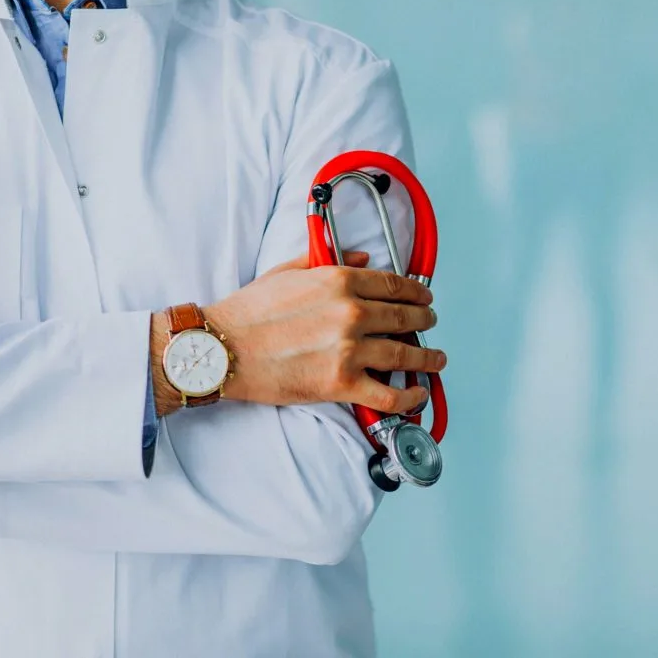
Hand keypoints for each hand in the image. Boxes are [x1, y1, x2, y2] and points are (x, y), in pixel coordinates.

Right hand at [163, 251, 444, 415]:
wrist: (222, 349)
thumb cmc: (249, 312)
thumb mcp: (289, 272)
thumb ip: (330, 262)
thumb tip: (364, 260)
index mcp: (339, 282)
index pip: (393, 285)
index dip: (416, 292)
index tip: (424, 297)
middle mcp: (351, 313)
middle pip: (406, 318)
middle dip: (425, 321)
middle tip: (430, 324)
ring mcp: (349, 350)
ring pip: (405, 355)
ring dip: (427, 358)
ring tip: (436, 359)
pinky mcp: (341, 384)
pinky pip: (388, 394)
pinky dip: (409, 396)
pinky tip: (418, 393)